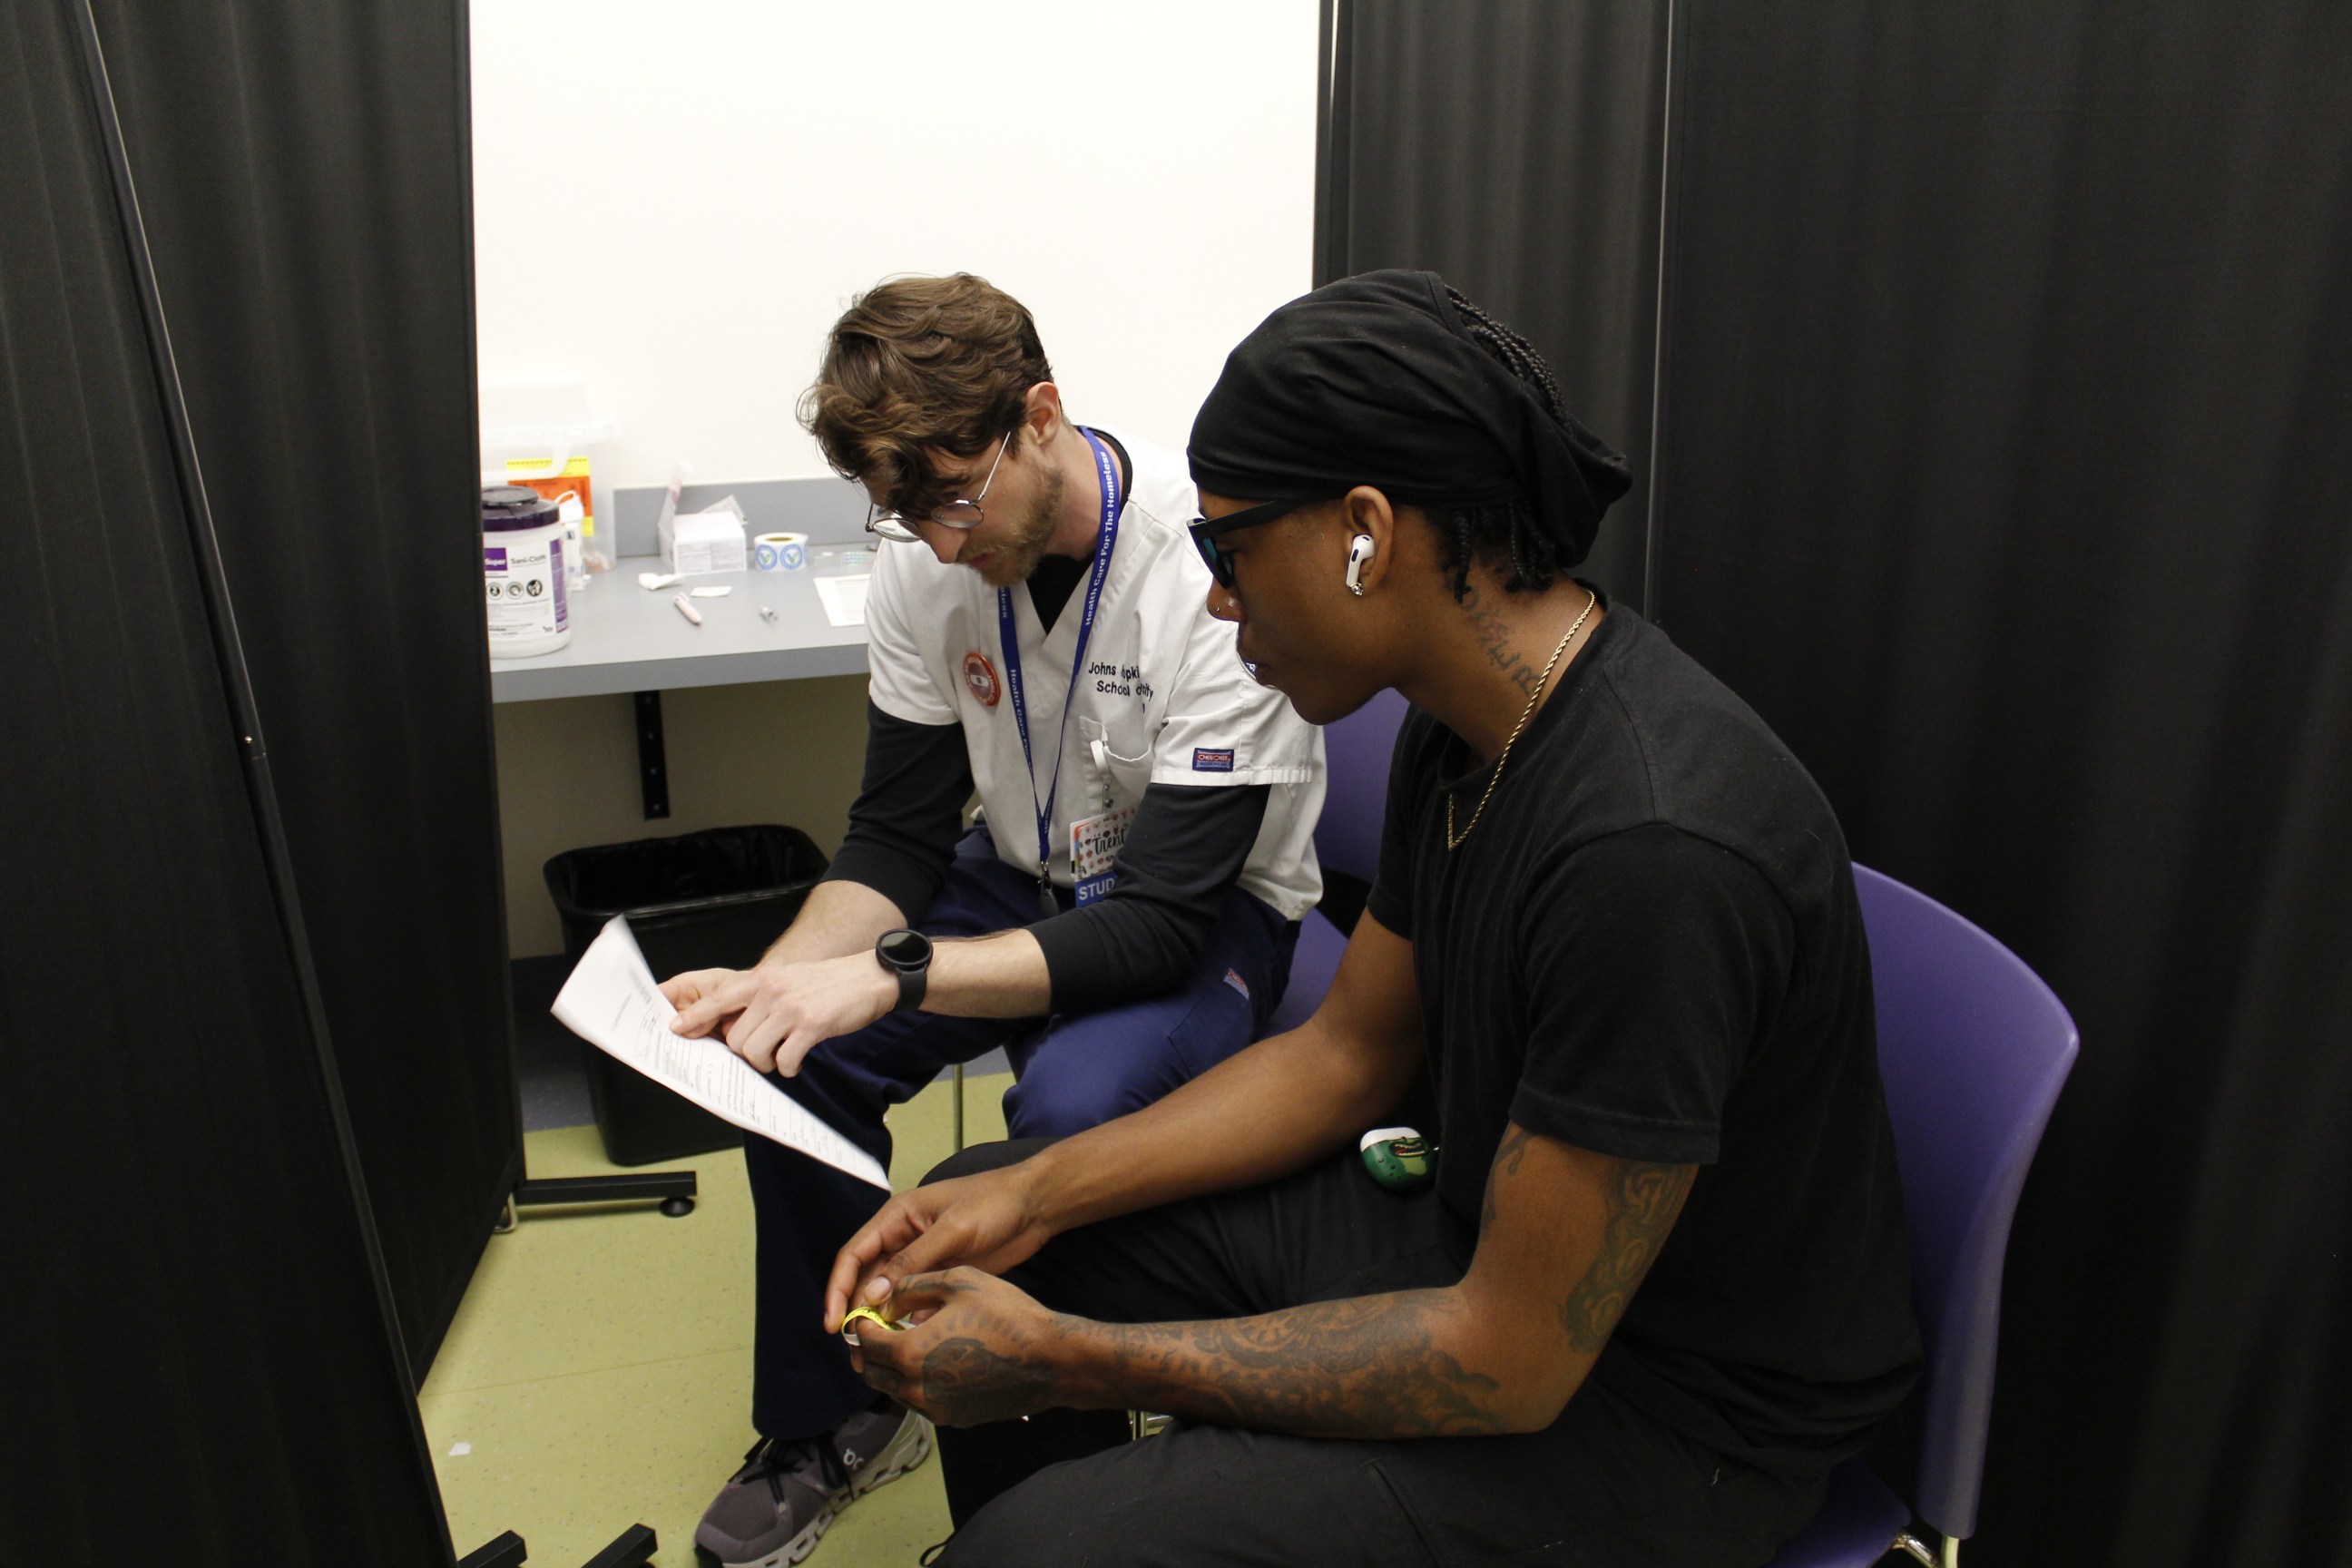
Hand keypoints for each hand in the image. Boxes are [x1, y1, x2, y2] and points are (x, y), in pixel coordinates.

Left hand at [661, 952, 896, 1075]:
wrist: (868, 977)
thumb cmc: (827, 983)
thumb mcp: (786, 978)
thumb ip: (760, 996)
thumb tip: (734, 1026)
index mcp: (762, 979)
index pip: (718, 999)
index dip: (694, 1016)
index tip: (677, 1029)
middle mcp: (771, 992)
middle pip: (735, 1038)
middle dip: (746, 1054)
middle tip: (763, 1053)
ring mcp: (790, 1009)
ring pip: (755, 1052)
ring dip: (766, 1063)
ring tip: (780, 1058)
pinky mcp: (811, 1026)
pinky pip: (784, 1060)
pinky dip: (788, 1068)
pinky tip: (797, 1061)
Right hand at [825, 1164, 1055, 1331]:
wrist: (1035, 1206)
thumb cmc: (993, 1203)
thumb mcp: (953, 1230)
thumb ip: (913, 1261)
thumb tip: (874, 1295)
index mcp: (897, 1218)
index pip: (854, 1255)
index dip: (839, 1289)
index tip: (833, 1323)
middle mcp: (903, 1239)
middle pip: (867, 1280)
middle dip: (856, 1313)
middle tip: (854, 1349)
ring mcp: (923, 1259)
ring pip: (890, 1295)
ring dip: (881, 1323)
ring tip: (875, 1356)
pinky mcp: (943, 1274)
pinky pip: (917, 1301)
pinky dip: (909, 1321)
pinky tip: (908, 1343)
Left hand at [849, 1268, 1073, 1426]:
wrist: (1049, 1361)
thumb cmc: (1006, 1314)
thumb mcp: (958, 1282)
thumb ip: (913, 1287)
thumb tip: (886, 1297)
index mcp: (909, 1352)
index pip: (865, 1341)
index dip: (862, 1323)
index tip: (868, 1312)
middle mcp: (915, 1387)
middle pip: (871, 1371)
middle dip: (870, 1349)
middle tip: (879, 1329)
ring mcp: (934, 1408)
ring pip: (893, 1390)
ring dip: (890, 1368)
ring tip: (905, 1344)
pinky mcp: (952, 1419)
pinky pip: (918, 1402)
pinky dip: (914, 1383)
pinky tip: (933, 1362)